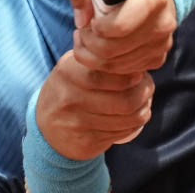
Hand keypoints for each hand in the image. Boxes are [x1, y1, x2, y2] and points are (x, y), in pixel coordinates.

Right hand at [36, 50, 154, 159]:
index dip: (127, 76)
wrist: (46, 128)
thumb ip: (96, 57)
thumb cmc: (68, 89)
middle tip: (148, 87)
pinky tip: (135, 116)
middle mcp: (69, 98)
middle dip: (144, 93)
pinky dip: (134, 124)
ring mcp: (77, 123)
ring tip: (145, 101)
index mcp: (67, 72)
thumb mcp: (73, 67)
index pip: (102, 74)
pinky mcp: (86, 142)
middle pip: (122, 101)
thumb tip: (130, 52)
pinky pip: (121, 133)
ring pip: (126, 119)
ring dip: (143, 109)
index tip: (139, 73)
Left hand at [69, 0, 176, 74]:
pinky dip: (108, 64)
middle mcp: (162, 23)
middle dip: (88, 44)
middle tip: (82, 32)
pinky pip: (126, 71)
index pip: (117, 27)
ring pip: (116, 65)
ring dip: (93, 57)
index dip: (96, 28)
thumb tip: (81, 21)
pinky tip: (103, 47)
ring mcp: (162, 43)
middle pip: (112, 50)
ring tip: (87, 39)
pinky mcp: (158, 57)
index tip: (91, 20)